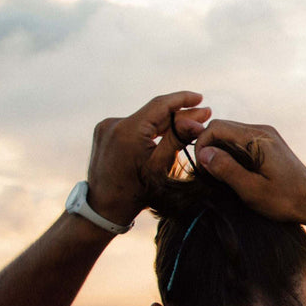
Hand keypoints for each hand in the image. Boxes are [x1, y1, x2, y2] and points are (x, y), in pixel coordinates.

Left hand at [86, 91, 210, 225]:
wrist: (104, 208)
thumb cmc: (134, 193)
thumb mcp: (159, 167)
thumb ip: (177, 140)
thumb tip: (198, 122)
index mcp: (129, 131)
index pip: (160, 105)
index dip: (182, 99)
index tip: (200, 98)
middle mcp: (114, 123)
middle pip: (153, 113)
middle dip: (178, 114)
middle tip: (202, 115)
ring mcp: (106, 126)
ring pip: (143, 119)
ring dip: (164, 122)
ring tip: (187, 123)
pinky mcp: (103, 132)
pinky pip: (131, 126)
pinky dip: (148, 128)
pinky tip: (164, 131)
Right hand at [193, 120, 305, 224]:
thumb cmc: (285, 199)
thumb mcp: (252, 190)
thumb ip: (227, 170)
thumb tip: (204, 154)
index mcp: (258, 139)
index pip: (217, 127)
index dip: (202, 145)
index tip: (201, 169)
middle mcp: (262, 131)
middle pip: (222, 128)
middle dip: (209, 148)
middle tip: (208, 174)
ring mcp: (266, 136)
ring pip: (230, 134)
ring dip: (219, 151)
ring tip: (219, 176)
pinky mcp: (268, 143)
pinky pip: (241, 141)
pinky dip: (231, 153)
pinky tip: (233, 172)